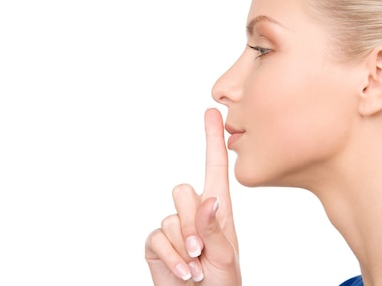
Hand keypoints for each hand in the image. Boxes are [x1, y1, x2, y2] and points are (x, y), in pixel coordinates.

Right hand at [145, 108, 240, 284]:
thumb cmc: (223, 281)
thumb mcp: (226, 255)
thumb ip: (215, 228)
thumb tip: (208, 200)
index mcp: (218, 208)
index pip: (214, 166)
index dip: (212, 138)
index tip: (212, 112)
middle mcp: (194, 212)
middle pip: (183, 191)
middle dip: (193, 222)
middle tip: (203, 249)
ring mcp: (173, 226)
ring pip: (170, 217)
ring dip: (185, 244)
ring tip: (197, 264)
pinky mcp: (156, 242)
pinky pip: (157, 238)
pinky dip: (172, 257)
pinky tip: (185, 272)